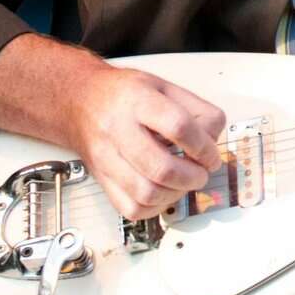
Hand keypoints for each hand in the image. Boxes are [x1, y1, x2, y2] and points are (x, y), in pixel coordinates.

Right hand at [70, 63, 226, 220]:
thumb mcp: (163, 86)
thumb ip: (196, 108)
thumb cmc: (124, 94)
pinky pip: (131, 208)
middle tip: (201, 173)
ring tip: (184, 182)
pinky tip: (163, 192)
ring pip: (145, 193)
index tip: (211, 155)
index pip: (177, 126)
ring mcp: (106, 157)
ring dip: (176, 194)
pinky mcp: (102, 179)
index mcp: (138, 100)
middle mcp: (118, 129)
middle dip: (192, 177)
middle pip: (161, 167)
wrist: (80, 101)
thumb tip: (214, 138)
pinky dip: (155, 207)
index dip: (203, 146)